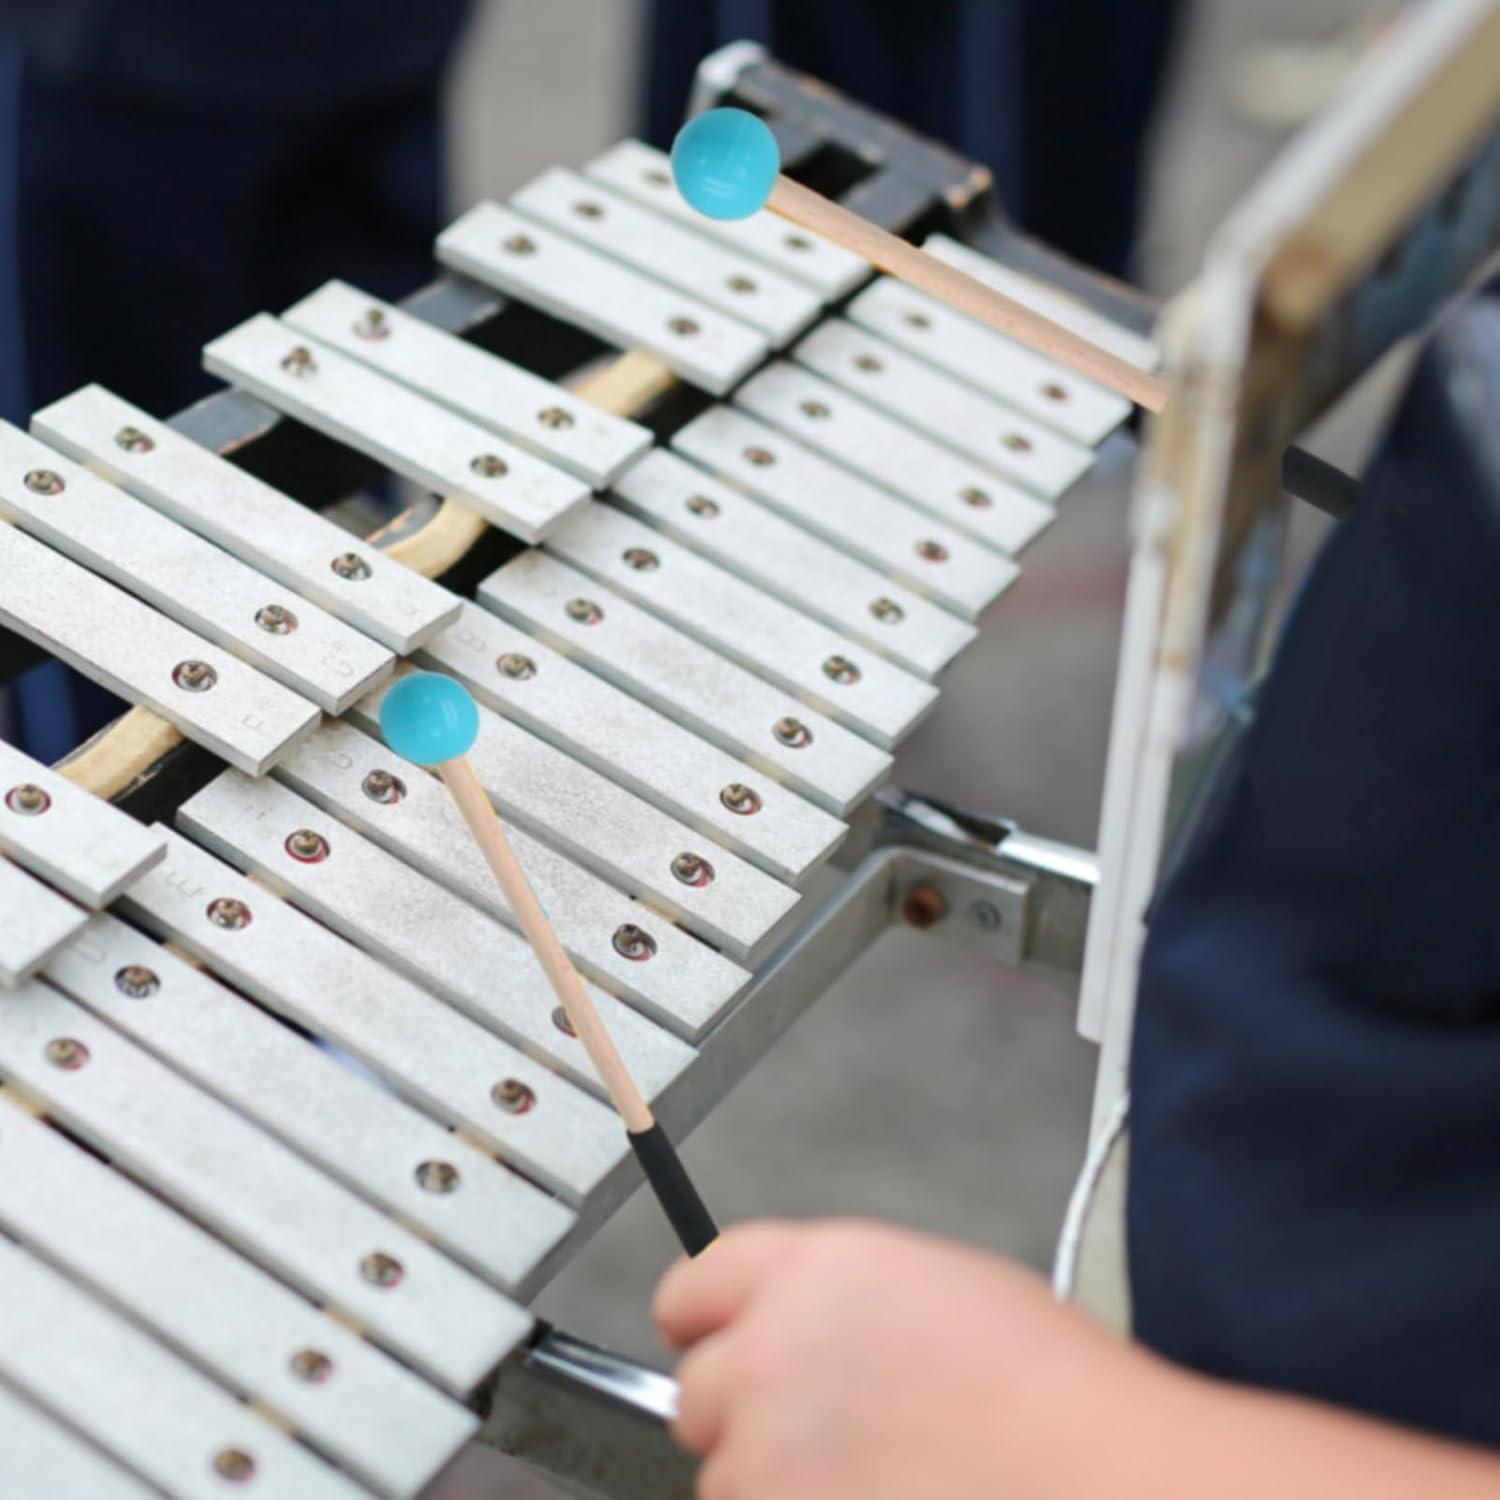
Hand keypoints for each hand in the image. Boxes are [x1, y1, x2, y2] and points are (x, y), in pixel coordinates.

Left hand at [653, 1218, 1170, 1499]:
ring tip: (876, 1479)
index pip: (693, 1286)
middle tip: (819, 1435)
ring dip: (775, 1485)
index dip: (704, 1320)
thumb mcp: (932, 1287)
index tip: (709, 1341)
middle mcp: (771, 1354)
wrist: (1098, 1474)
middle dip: (743, 1415)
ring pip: (728, 1479)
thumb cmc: (1048, 1386)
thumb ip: (835, 1300)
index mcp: (811, 1273)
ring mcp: (769, 1456)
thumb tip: (799, 1329)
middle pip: (698, 1392)